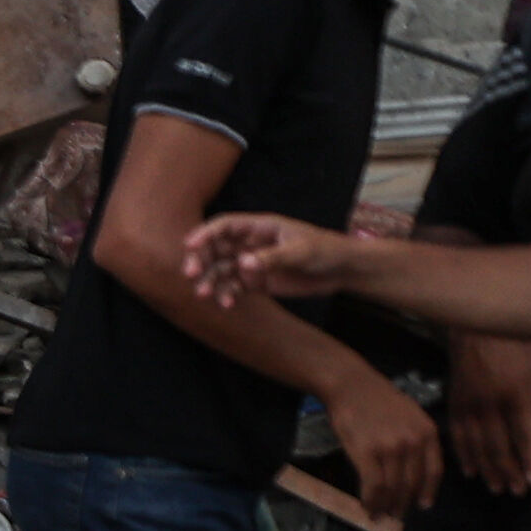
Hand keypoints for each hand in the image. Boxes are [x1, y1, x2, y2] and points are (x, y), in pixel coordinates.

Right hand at [185, 213, 358, 312]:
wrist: (340, 270)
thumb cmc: (324, 250)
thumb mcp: (301, 251)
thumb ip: (272, 257)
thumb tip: (243, 263)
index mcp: (259, 227)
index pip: (225, 226)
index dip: (205, 233)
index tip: (190, 246)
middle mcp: (250, 244)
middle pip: (215, 248)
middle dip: (200, 259)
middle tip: (190, 274)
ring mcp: (252, 263)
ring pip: (221, 270)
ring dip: (210, 280)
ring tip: (203, 294)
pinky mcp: (257, 282)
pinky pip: (234, 287)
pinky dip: (226, 294)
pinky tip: (226, 304)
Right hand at [327, 375, 442, 521]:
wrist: (351, 384)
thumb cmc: (378, 399)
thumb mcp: (410, 415)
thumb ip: (417, 440)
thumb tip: (413, 471)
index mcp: (427, 432)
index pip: (434, 471)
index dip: (428, 492)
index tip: (423, 505)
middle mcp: (412, 442)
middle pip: (412, 484)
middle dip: (404, 504)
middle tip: (397, 514)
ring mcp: (390, 448)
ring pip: (392, 488)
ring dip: (386, 506)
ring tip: (380, 514)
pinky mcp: (367, 453)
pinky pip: (373, 486)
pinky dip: (371, 501)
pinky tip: (368, 507)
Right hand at [441, 332, 530, 496]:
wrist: (476, 328)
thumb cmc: (517, 346)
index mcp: (516, 397)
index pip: (524, 436)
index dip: (529, 460)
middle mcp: (490, 406)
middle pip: (499, 447)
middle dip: (508, 471)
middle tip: (515, 492)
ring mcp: (470, 408)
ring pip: (478, 446)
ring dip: (488, 469)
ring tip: (497, 488)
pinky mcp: (455, 406)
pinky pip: (458, 437)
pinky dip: (464, 456)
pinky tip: (470, 471)